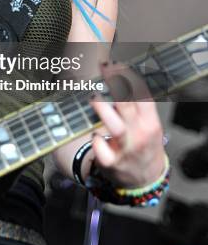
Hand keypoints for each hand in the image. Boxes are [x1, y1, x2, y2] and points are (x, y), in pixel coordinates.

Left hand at [90, 61, 165, 187]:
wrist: (146, 180)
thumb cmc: (143, 144)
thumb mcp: (148, 124)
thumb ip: (136, 105)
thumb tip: (118, 76)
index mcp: (150, 123)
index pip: (143, 95)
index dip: (129, 77)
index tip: (116, 64)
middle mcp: (140, 135)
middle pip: (127, 105)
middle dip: (114, 83)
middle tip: (103, 69)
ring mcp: (126, 149)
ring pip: (115, 126)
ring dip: (102, 109)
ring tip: (93, 97)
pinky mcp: (112, 163)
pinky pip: (100, 148)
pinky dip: (96, 139)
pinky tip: (95, 134)